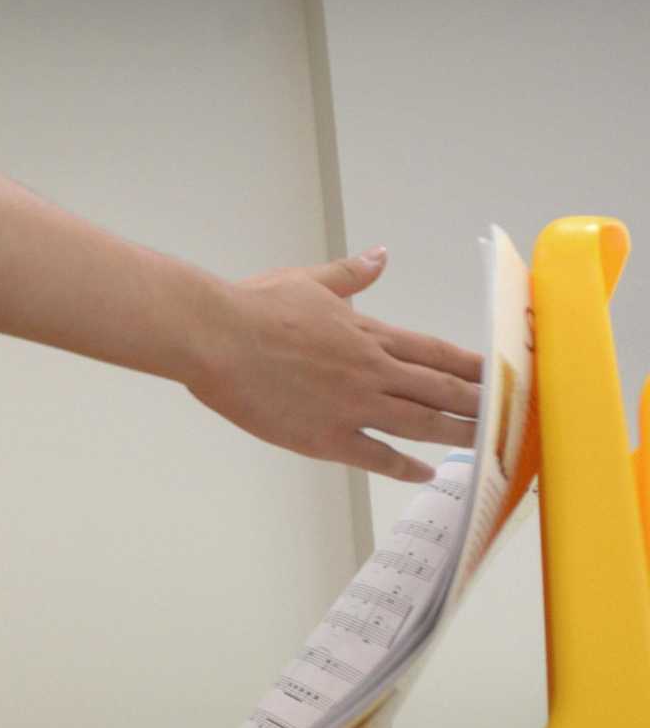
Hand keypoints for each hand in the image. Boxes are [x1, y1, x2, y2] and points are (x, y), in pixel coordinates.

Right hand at [189, 248, 482, 481]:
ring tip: (486, 445)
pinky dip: (405, 466)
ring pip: (421, 423)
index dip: (471, 365)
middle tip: (512, 416)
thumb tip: (380, 256)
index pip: (434, 351)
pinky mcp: (325, 435)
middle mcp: (370, 370)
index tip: (499, 374)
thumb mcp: (307, 281)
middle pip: (440, 390)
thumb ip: (350, 275)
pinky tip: (426, 471)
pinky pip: (376, 455)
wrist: (215, 337)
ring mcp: (352, 406)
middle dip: (479, 403)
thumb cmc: (253, 307)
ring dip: (458, 434)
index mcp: (366, 332)